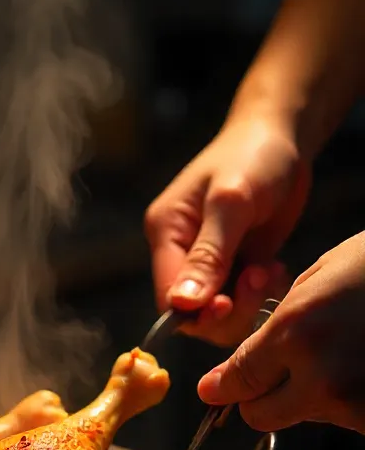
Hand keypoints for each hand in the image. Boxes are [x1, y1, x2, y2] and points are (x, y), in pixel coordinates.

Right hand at [145, 114, 307, 344]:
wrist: (283, 137)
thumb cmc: (253, 157)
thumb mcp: (231, 202)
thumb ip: (208, 254)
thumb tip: (183, 304)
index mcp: (166, 232)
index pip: (166, 295)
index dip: (195, 312)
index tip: (229, 303)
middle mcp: (181, 251)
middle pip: (192, 312)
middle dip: (227, 310)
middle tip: (260, 279)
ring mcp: (209, 260)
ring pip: (220, 313)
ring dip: (249, 303)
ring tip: (271, 271)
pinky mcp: (236, 264)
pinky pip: (243, 301)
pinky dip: (262, 296)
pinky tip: (275, 269)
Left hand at [198, 231, 364, 433]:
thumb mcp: (324, 275)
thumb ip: (283, 321)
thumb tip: (249, 359)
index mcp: (296, 332)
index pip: (238, 378)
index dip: (222, 386)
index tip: (214, 390)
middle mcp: (320, 375)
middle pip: (260, 415)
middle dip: (261, 398)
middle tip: (274, 378)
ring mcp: (355, 403)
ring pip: (309, 415)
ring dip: (315, 394)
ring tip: (349, 352)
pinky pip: (350, 417)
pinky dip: (353, 399)